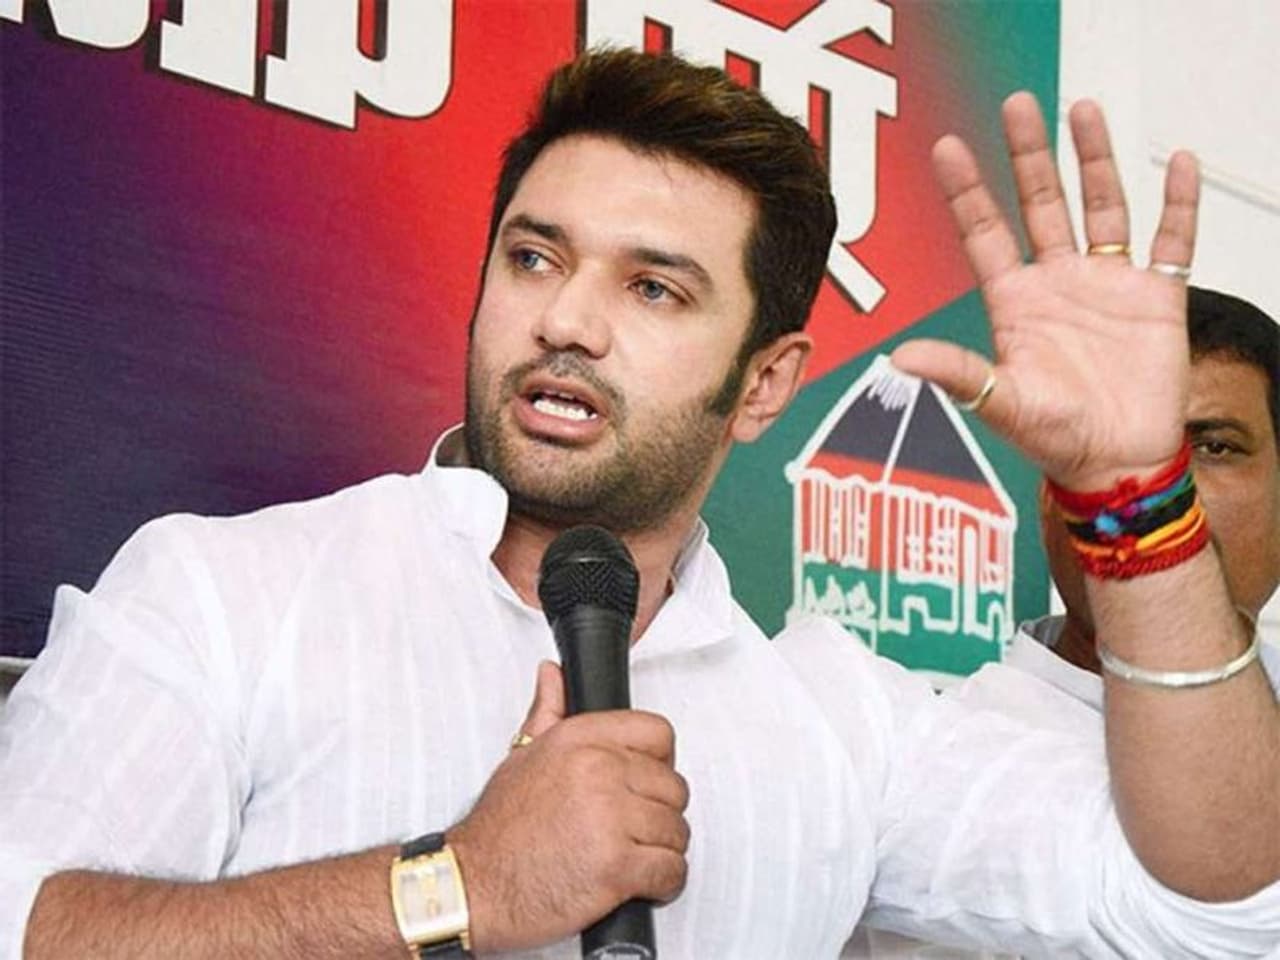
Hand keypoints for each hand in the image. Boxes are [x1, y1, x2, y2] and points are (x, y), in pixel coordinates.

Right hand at [448, 661, 689, 952]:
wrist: (474, 887)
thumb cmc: (498, 830)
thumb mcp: (520, 755)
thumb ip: (547, 711)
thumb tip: (553, 675)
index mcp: (580, 739)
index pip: (658, 734)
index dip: (659, 763)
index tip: (646, 783)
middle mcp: (598, 770)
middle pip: (673, 787)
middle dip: (658, 814)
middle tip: (631, 831)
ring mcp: (610, 817)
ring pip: (677, 830)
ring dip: (662, 850)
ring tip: (630, 857)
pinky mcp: (616, 865)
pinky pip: (672, 870)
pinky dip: (663, 883)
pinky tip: (639, 883)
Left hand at [891, 93, 1199, 490]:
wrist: (1116, 464)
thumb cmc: (1056, 439)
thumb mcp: (999, 403)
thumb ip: (955, 373)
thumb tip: (898, 357)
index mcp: (1015, 302)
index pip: (984, 232)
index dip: (966, 190)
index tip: (946, 148)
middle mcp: (1058, 283)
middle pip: (1041, 203)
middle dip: (1029, 155)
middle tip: (1017, 106)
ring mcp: (1107, 286)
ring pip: (1101, 207)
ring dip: (1095, 160)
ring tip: (1084, 111)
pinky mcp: (1157, 298)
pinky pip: (1172, 240)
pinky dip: (1179, 203)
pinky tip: (1179, 165)